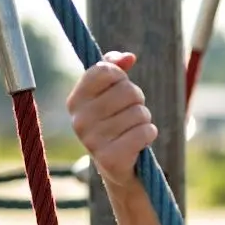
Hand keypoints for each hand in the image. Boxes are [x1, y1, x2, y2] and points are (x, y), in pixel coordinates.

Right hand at [66, 51, 157, 187]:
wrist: (117, 167)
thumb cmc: (115, 123)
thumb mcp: (109, 95)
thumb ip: (115, 69)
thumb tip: (129, 57)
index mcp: (75, 101)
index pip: (105, 70)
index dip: (122, 77)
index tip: (120, 88)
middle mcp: (80, 120)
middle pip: (128, 91)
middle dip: (138, 100)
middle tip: (130, 114)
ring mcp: (93, 141)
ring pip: (140, 112)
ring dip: (144, 119)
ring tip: (132, 130)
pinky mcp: (111, 158)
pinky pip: (146, 132)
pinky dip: (149, 134)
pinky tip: (139, 142)